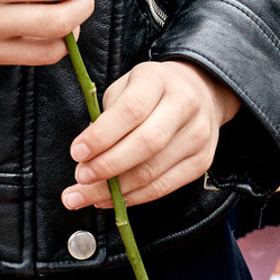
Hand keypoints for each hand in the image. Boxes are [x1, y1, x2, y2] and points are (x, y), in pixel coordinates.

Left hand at [64, 60, 239, 209]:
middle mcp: (184, 105)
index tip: (77, 152)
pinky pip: (164, 187)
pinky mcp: (202, 161)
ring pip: (153, 171)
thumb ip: (106, 118)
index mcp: (158, 80)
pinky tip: (111, 199)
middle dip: (108, 166)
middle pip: (146, 143)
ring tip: (85, 196)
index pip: (131, 110)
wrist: (199, 92)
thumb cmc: (150, 92)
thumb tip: (86, 159)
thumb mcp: (125, 87)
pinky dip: (133, 197)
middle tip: (80, 178)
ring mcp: (197, 135)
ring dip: (115, 190)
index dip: (102, 135)